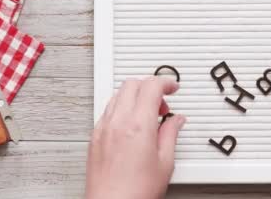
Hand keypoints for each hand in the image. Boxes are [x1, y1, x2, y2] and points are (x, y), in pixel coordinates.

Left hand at [86, 77, 185, 198]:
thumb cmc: (135, 192)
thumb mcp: (165, 162)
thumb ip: (171, 134)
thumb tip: (176, 120)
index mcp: (138, 125)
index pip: (151, 86)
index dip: (165, 82)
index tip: (173, 87)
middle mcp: (117, 122)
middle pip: (132, 84)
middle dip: (150, 86)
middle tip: (163, 102)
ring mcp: (103, 128)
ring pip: (117, 94)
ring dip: (135, 96)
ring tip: (148, 114)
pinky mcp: (95, 137)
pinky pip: (108, 110)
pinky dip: (122, 108)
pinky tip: (132, 124)